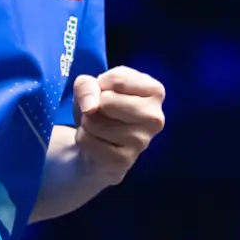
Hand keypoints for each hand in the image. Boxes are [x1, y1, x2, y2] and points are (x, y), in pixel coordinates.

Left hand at [71, 66, 165, 183]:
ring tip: (99, 127)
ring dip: (88, 123)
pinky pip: (88, 140)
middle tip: (102, 113)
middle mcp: (155, 117)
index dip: (101, 84)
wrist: (97, 145)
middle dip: (95, 105)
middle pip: (108, 101)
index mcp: (155, 91)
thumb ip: (87, 85)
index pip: (118, 79)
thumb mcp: (91, 87)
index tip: (106, 93)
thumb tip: (91, 108)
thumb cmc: (101, 109)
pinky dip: (83, 138)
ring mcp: (142, 141)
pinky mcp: (124, 160)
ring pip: (96, 122)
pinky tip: (97, 142)